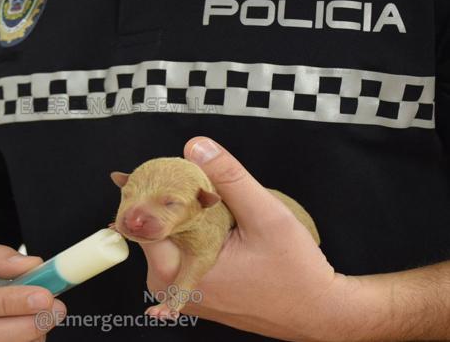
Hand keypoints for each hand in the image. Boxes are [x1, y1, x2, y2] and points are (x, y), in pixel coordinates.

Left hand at [140, 137, 352, 340]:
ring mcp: (179, 289)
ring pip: (165, 236)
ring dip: (182, 214)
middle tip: (197, 181)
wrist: (315, 311)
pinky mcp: (190, 289)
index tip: (173, 171)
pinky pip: (177, 250)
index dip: (155, 189)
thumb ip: (230, 178)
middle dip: (171, 199)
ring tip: (213, 203)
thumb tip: (197, 147)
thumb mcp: (266, 216)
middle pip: (150, 226)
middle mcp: (168, 285)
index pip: (142, 219)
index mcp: (178, 270)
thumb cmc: (295, 273)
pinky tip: (214, 221)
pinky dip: (190, 230)